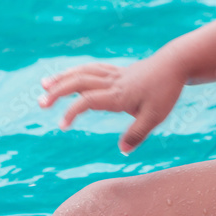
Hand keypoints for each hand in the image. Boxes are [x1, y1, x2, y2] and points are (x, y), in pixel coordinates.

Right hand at [39, 58, 185, 154]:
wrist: (175, 64)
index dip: (72, 111)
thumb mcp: (156, 116)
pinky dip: (76, 72)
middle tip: (40, 102)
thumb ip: (138, 134)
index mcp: (118, 95)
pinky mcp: (117, 71)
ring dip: (62, 78)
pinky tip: (69, 76)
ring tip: (44, 84)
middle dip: (57, 91)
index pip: (87, 100)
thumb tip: (122, 151)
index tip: (62, 125)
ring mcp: (113, 75)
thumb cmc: (165, 91)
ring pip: (82, 73)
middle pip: (78, 82)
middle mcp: (111, 83)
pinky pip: (91, 68)